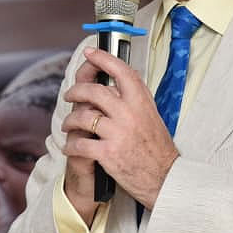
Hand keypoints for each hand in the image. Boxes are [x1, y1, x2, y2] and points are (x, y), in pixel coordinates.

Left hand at [61, 47, 178, 209]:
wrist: (165, 178)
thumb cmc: (158, 149)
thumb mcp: (152, 115)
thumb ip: (135, 98)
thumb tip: (119, 80)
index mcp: (141, 102)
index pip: (121, 71)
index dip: (103, 58)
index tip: (91, 53)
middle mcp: (129, 113)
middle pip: (94, 91)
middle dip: (76, 91)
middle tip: (70, 94)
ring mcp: (117, 133)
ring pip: (82, 117)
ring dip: (70, 120)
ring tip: (68, 124)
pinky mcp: (108, 153)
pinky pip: (79, 144)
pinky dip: (71, 146)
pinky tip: (70, 147)